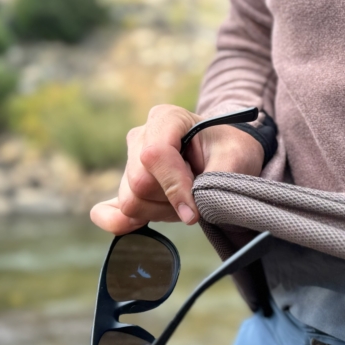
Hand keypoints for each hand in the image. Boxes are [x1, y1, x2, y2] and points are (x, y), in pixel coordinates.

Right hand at [90, 104, 264, 234]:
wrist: (226, 153)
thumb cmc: (231, 150)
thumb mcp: (234, 158)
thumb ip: (212, 181)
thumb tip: (187, 213)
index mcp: (166, 118)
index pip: (155, 154)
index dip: (174, 186)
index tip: (194, 212)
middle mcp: (141, 137)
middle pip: (139, 183)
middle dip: (171, 200)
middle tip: (197, 197)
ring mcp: (130, 161)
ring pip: (131, 201)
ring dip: (162, 211)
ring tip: (186, 200)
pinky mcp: (127, 185)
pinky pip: (110, 211)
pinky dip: (120, 223)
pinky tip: (139, 225)